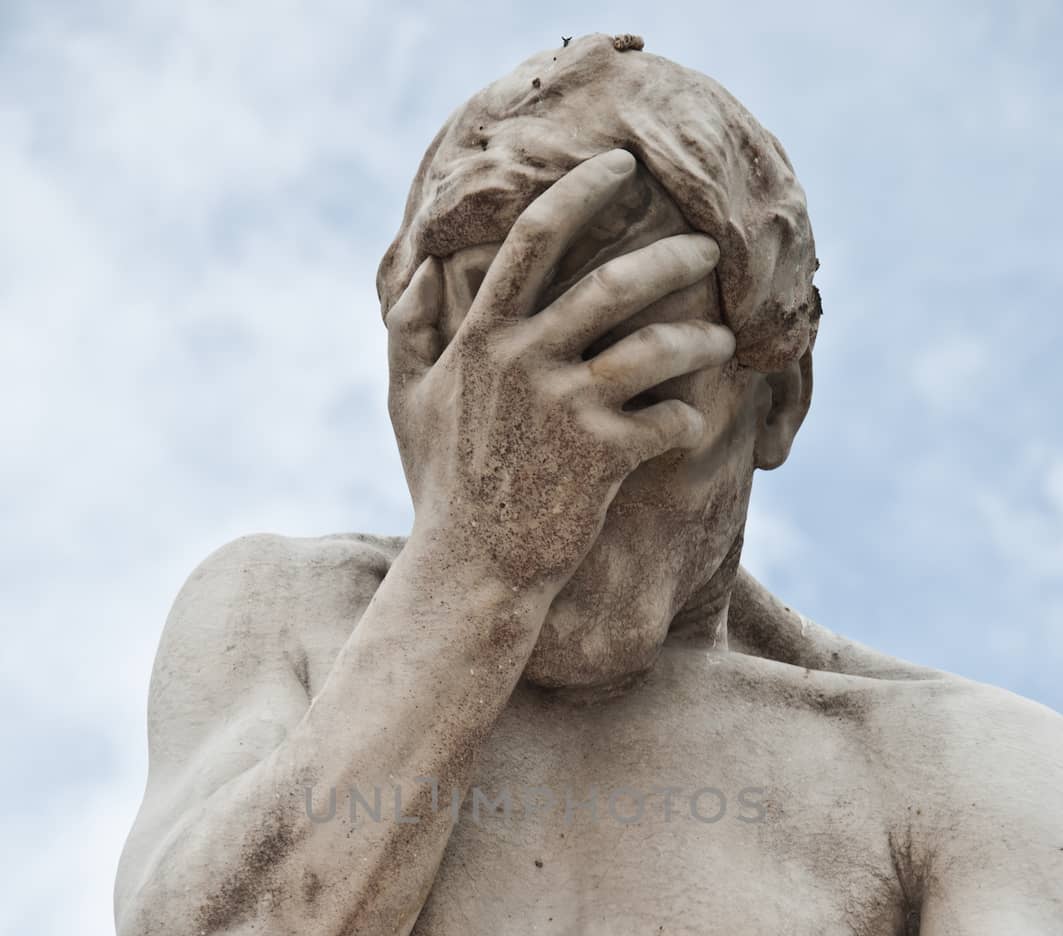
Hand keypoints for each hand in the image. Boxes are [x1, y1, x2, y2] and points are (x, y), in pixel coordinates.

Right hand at [386, 149, 735, 592]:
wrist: (471, 574)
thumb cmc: (443, 489)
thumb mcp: (409, 405)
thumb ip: (408, 332)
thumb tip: (417, 271)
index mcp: (482, 338)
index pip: (534, 238)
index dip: (581, 189)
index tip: (621, 166)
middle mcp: (525, 362)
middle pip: (615, 282)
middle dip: (673, 256)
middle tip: (706, 247)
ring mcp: (566, 410)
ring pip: (659, 348)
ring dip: (702, 338)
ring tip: (722, 340)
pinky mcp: (603, 459)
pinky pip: (670, 420)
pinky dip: (690, 418)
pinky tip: (693, 423)